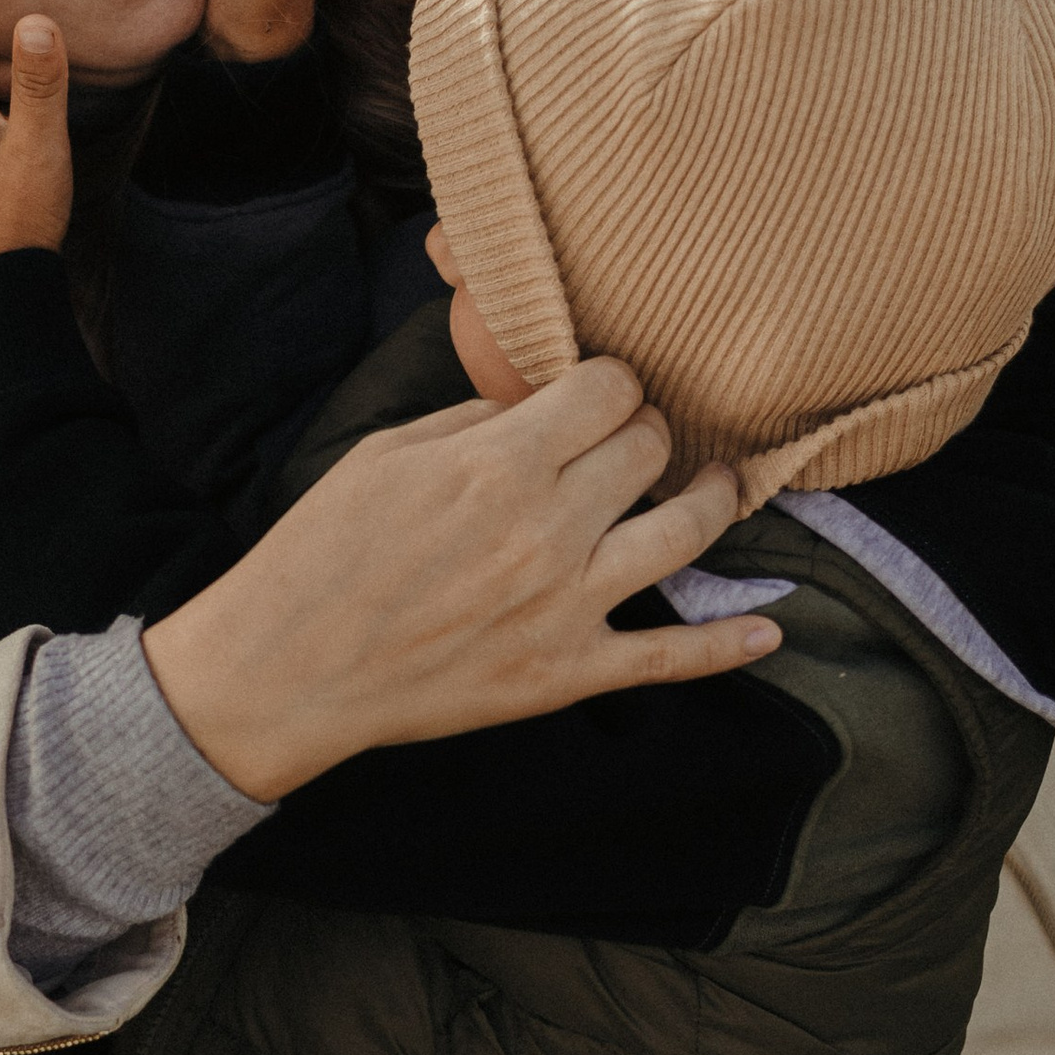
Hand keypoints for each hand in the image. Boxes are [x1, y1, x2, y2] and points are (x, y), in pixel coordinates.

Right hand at [143, 358, 781, 801]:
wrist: (285, 669)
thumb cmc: (321, 553)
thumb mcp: (386, 454)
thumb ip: (476, 421)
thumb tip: (541, 402)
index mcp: (498, 464)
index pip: (608, 391)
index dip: (611, 382)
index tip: (600, 392)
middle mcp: (547, 529)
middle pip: (650, 448)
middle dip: (646, 431)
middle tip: (635, 437)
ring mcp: (566, 605)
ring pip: (686, 531)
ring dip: (710, 497)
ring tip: (717, 484)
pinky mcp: (567, 673)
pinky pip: (672, 659)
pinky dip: (729, 646)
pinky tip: (768, 631)